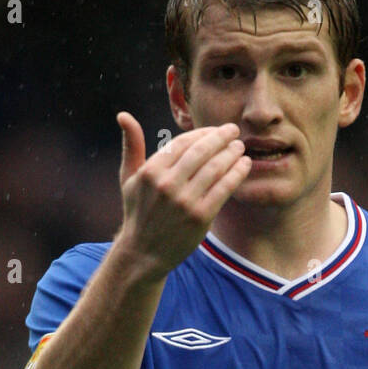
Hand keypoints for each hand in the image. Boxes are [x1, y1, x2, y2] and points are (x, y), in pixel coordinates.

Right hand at [114, 113, 251, 278]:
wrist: (144, 253)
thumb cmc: (138, 212)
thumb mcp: (128, 177)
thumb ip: (131, 145)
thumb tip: (123, 115)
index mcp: (151, 171)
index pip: (182, 142)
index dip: (202, 133)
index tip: (215, 130)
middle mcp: (167, 184)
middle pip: (201, 151)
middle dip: (221, 137)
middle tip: (234, 130)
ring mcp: (184, 201)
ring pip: (215, 168)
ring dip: (232, 154)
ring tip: (240, 148)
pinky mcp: (200, 217)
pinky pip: (224, 188)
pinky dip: (237, 174)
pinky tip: (244, 165)